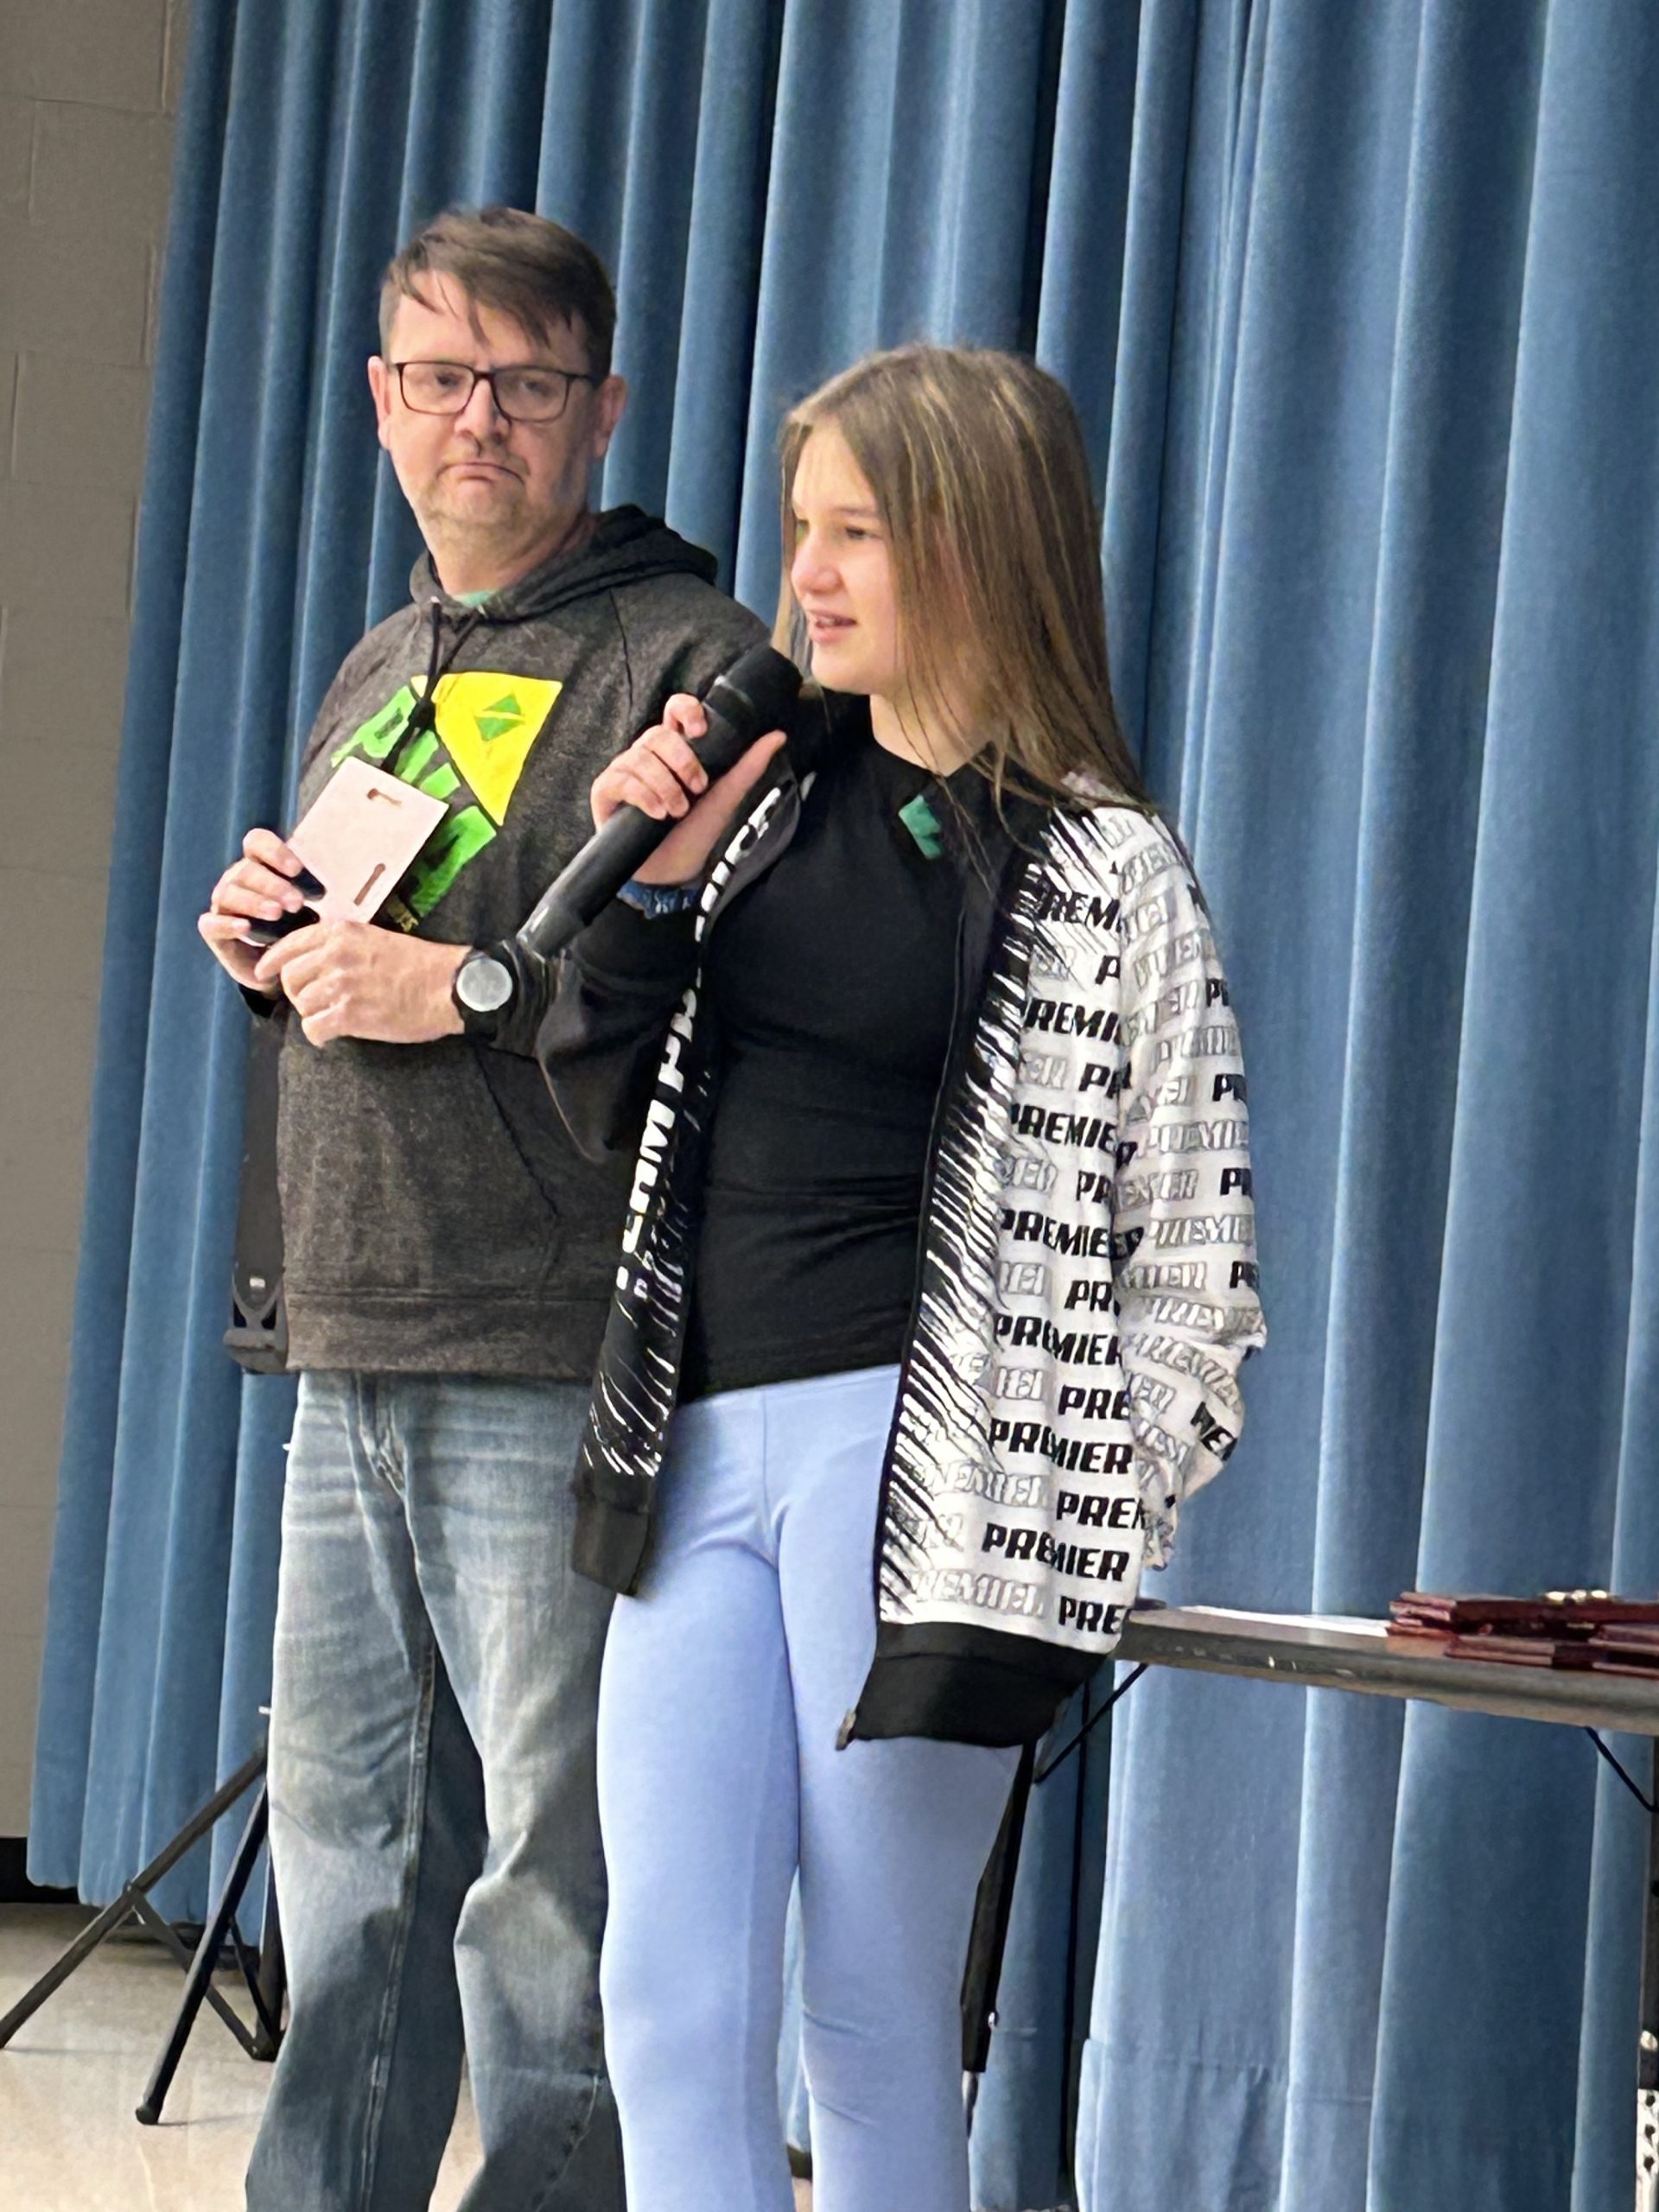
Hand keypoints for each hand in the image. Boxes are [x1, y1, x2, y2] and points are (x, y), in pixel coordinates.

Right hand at [198, 828, 308, 991]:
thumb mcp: (314, 907)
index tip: (297, 870)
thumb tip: (352, 874)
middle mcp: (237, 880)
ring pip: (229, 892)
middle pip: (246, 870)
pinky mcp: (214, 931)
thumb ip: (320, 889)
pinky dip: (227, 924)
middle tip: (297, 903)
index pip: (256, 842)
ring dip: (254, 902)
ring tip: (277, 914)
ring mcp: (223, 904)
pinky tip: (245, 927)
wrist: (284, 968)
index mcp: (259, 865)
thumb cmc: (301, 928)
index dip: (274, 851)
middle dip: (273, 884)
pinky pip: (211, 923)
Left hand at [252, 920, 466, 1046]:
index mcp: (341, 934)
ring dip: (313, 1015)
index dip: (272, 961)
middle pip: (290, 977)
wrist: (449, 987)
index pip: (289, 945)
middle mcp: (336, 956)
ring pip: (302, 1005)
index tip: (263, 972)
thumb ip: (343, 946)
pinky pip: (314, 1028)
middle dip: (297, 992)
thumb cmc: (420, 965)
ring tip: (332, 1018)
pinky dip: (319, 1035)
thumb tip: (317, 962)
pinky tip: (331, 1035)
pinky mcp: (350, 1015)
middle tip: (315, 1002)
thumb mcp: (376, 939)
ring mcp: (341, 985)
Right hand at [592, 695, 786, 885]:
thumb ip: (748, 766)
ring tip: (677, 811)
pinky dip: (642, 795)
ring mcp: (624, 771)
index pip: (674, 710)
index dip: (685, 710)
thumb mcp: (724, 797)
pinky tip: (657, 813)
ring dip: (665, 785)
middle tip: (698, 789)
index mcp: (673, 749)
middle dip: (682, 761)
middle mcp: (647, 754)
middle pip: (657, 733)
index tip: (701, 732)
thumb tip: (778, 736)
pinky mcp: (606, 791)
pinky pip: (620, 780)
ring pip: (639, 757)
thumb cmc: (694, 831)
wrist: (671, 871)